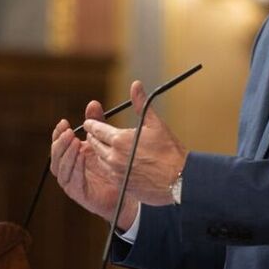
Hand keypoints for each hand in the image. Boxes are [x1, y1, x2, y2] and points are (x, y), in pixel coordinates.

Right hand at [50, 100, 139, 229]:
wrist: (126, 192)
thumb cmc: (114, 167)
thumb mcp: (105, 141)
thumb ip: (98, 123)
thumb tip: (93, 102)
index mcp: (72, 156)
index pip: (59, 143)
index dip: (58, 133)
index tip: (64, 122)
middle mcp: (69, 168)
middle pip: (55, 155)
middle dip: (60, 142)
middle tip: (69, 132)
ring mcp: (71, 182)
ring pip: (60, 168)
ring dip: (66, 154)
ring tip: (75, 142)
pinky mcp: (78, 193)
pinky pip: (72, 180)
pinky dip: (75, 168)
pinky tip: (82, 157)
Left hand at [84, 80, 187, 206]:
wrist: (179, 180)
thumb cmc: (169, 150)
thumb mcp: (155, 124)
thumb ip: (141, 103)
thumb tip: (135, 84)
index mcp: (119, 139)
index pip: (96, 129)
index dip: (92, 124)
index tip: (90, 122)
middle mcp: (113, 157)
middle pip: (94, 144)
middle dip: (94, 137)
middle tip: (96, 133)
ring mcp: (115, 172)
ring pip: (99, 159)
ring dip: (101, 152)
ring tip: (106, 147)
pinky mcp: (120, 184)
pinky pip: (108, 173)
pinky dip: (109, 166)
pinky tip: (117, 162)